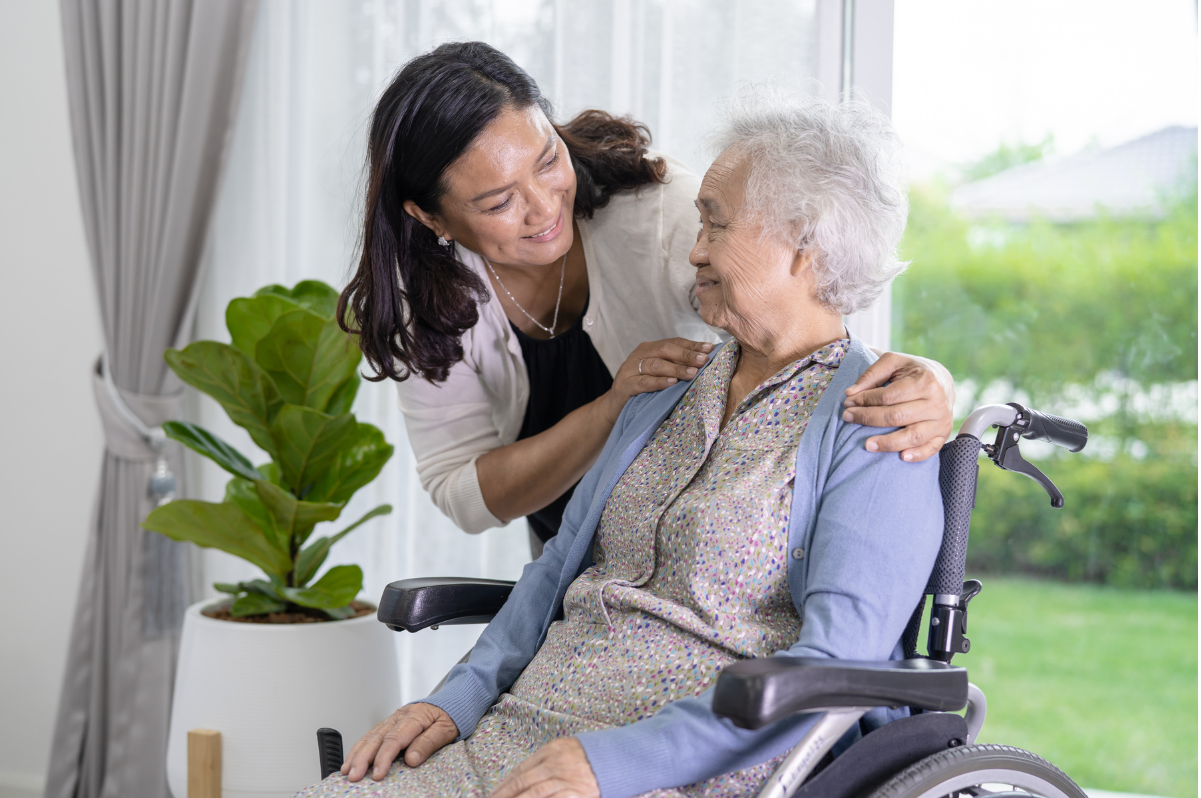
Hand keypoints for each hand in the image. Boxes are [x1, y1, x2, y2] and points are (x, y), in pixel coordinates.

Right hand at [341, 702, 457, 781]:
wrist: (453, 699)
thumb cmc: (450, 715)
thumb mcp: (447, 729)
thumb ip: (428, 743)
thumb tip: (411, 759)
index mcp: (414, 717)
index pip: (394, 740)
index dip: (383, 758)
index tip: (377, 774)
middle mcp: (400, 717)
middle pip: (377, 738)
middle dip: (363, 758)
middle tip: (354, 776)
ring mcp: (393, 719)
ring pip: (370, 736)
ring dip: (357, 754)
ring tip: (347, 770)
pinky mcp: (390, 723)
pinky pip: (372, 734)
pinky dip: (360, 747)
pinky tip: (352, 759)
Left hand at [490, 737, 599, 797]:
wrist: (619, 758)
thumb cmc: (592, 755)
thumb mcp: (566, 748)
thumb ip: (546, 760)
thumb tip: (522, 776)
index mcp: (551, 750)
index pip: (520, 770)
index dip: (504, 784)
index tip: (493, 794)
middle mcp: (555, 763)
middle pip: (522, 782)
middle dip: (505, 795)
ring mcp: (566, 779)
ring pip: (534, 793)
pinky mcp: (576, 793)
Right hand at [600, 338, 713, 422]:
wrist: (615, 406)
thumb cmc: (642, 389)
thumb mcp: (659, 374)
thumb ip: (675, 366)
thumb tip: (704, 362)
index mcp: (649, 349)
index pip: (673, 342)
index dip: (692, 345)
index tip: (710, 348)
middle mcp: (639, 355)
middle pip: (665, 350)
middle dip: (686, 355)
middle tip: (704, 360)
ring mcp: (630, 369)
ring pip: (656, 365)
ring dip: (676, 368)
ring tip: (692, 373)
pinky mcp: (625, 385)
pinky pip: (644, 382)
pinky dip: (659, 382)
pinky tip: (672, 382)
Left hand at [842, 351, 954, 462]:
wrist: (942, 380)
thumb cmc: (912, 371)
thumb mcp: (894, 363)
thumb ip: (872, 374)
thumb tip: (850, 393)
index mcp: (925, 381)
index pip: (888, 396)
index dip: (865, 400)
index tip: (848, 402)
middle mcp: (936, 402)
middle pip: (897, 416)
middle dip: (868, 418)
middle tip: (848, 417)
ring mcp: (941, 420)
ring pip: (913, 436)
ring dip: (888, 443)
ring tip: (867, 445)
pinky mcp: (944, 434)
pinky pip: (931, 448)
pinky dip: (917, 455)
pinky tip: (901, 457)